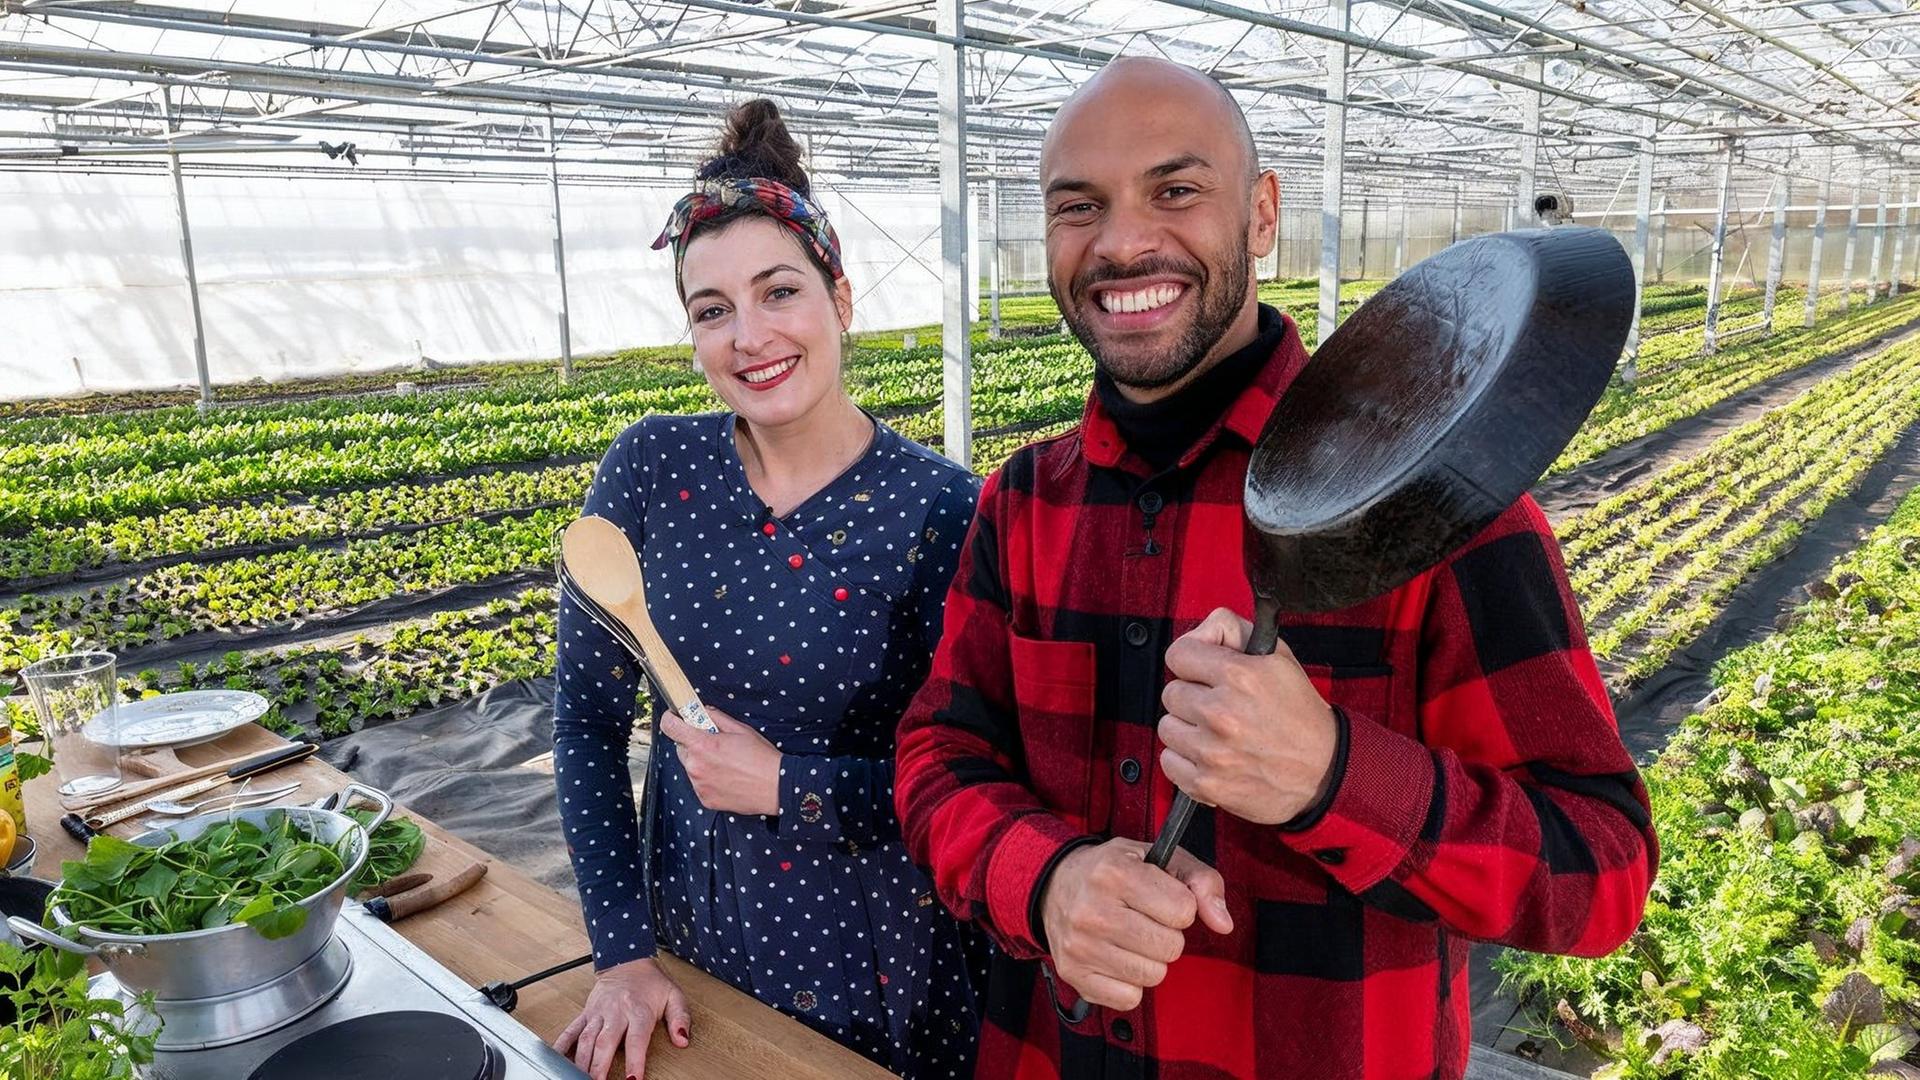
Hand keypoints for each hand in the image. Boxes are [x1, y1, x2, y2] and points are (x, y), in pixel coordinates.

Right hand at [553, 957, 690, 1079]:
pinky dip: (563, 1045)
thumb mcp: (674, 995)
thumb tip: (682, 1040)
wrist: (626, 960)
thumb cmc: (651, 982)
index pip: (636, 1039)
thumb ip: (680, 1018)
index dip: (634, 1061)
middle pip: (605, 1042)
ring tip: (579, 1077)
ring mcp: (598, 1013)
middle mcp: (615, 1012)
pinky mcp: (586, 1013)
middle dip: (600, 1066)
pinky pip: (572, 1030)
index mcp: (638, 1010)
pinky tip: (557, 1059)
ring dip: (582, 1061)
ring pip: (586, 1039)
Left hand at [658, 706, 781, 815]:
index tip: (674, 718)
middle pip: (681, 749)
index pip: (670, 728)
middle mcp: (696, 766)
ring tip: (726, 765)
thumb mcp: (740, 729)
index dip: (670, 719)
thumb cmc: (761, 757)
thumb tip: (703, 711)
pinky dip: (708, 780)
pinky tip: (727, 778)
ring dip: (701, 763)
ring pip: (690, 768)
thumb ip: (716, 717)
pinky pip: (699, 784)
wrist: (776, 787)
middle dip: (693, 744)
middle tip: (715, 745)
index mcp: (702, 745)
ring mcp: (699, 785)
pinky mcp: (705, 799)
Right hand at [1039, 838, 1232, 1011]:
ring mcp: (1080, 945)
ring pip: (1153, 975)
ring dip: (1150, 959)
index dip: (1180, 906)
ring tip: (1130, 937)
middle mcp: (1092, 909)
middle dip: (1166, 935)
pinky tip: (1116, 957)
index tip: (1160, 898)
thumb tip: (1223, 924)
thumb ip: (1202, 882)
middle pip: (1170, 947)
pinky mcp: (1073, 973)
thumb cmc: (1116, 870)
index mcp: (1115, 873)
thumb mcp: (1160, 858)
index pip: (1183, 911)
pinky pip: (1129, 998)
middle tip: (1144, 919)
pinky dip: (1130, 983)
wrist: (1055, 885)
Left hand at [1157, 607, 1339, 824]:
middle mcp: (1221, 712)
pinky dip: (1185, 760)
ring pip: (1167, 727)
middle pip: (1171, 693)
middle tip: (1218, 706)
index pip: (1178, 655)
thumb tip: (1200, 632)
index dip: (1191, 661)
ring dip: (1188, 729)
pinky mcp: (1207, 783)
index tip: (1201, 672)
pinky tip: (1211, 755)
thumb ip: (1232, 630)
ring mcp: (1212, 751)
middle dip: (1193, 697)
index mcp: (1238, 676)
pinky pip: (1169, 761)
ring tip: (1217, 733)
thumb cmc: (1299, 714)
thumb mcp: (1278, 655)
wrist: (1324, 770)